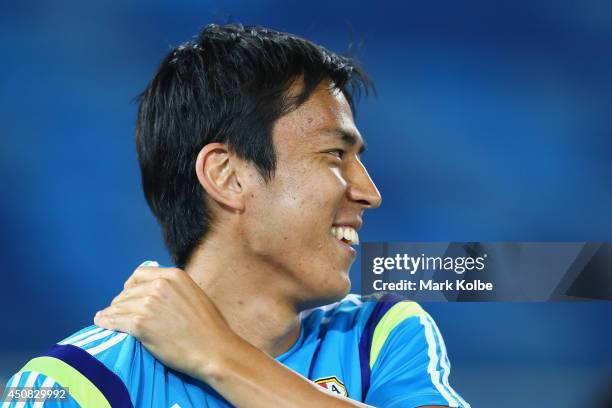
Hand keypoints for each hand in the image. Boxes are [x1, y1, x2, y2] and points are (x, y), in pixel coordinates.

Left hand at [94, 262, 236, 379]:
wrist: (214, 350)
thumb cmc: (209, 327)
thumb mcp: (194, 295)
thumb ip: (175, 288)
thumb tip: (156, 289)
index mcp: (174, 276)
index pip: (139, 274)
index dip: (131, 286)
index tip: (128, 295)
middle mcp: (159, 285)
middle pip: (127, 291)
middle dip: (121, 302)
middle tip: (118, 312)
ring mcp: (148, 304)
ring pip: (119, 305)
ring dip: (112, 313)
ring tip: (106, 318)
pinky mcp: (140, 323)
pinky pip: (115, 320)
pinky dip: (106, 322)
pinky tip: (101, 323)